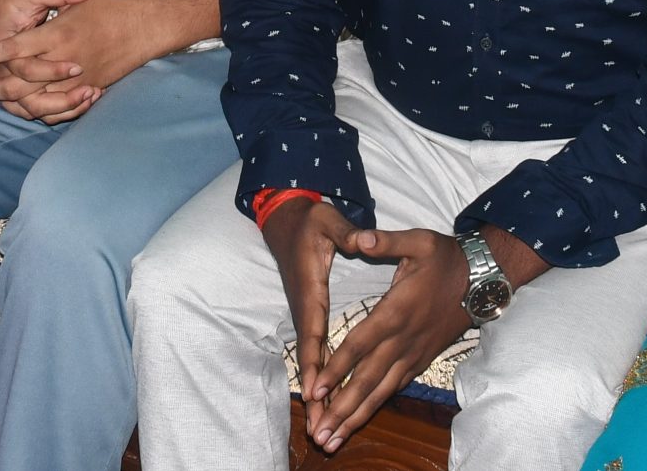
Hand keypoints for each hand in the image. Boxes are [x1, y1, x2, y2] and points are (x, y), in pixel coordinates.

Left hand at [0, 0, 155, 123]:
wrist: (143, 27)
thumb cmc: (106, 2)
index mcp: (59, 33)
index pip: (16, 49)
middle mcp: (66, 60)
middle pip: (22, 83)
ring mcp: (78, 80)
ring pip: (38, 102)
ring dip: (14, 102)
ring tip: (0, 95)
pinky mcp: (88, 90)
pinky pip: (59, 110)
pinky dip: (39, 111)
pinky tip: (26, 104)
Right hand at [260, 197, 352, 421]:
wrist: (286, 219)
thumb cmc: (310, 220)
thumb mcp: (328, 220)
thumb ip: (345, 232)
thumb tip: (360, 240)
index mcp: (310, 288)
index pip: (312, 330)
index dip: (316, 361)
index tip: (316, 390)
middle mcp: (304, 307)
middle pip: (309, 356)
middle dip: (313, 393)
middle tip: (318, 427)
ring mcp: (305, 313)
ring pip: (310, 358)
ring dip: (315, 392)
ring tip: (320, 427)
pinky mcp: (309, 314)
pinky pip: (314, 351)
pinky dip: (318, 377)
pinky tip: (325, 400)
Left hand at [306, 227, 473, 452]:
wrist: (483, 279)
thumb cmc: (447, 258)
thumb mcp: (419, 241)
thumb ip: (386, 241)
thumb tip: (359, 238)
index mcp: (396, 311)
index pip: (359, 345)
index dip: (337, 368)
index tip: (316, 390)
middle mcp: (403, 339)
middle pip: (367, 380)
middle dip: (342, 409)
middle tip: (321, 434)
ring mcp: (414, 353)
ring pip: (381, 391)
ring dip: (356, 417)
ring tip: (333, 439)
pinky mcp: (422, 359)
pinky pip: (396, 387)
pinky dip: (377, 406)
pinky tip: (360, 421)